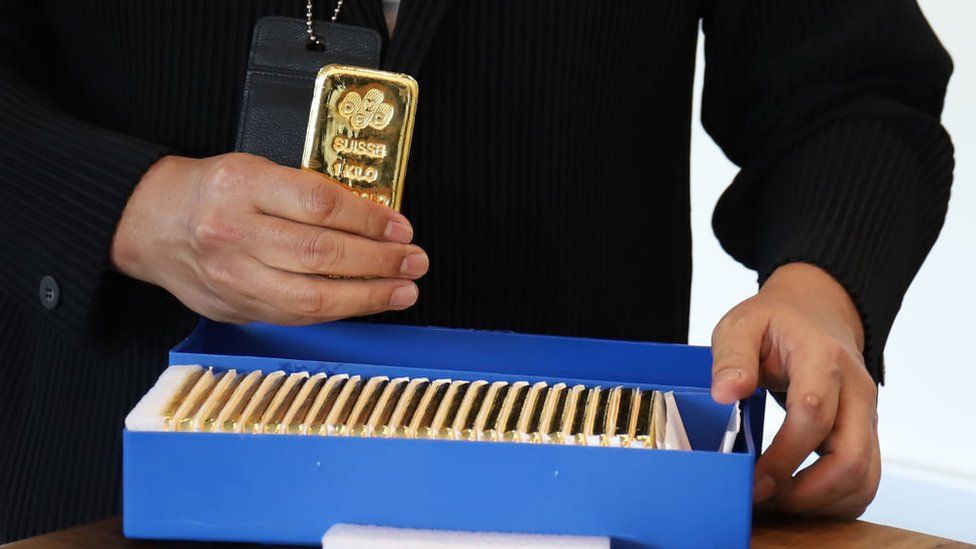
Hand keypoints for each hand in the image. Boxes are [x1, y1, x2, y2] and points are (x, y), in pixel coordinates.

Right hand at [111, 153, 427, 323]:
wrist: (148, 224)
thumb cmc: (210, 190)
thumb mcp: (254, 169)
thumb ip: (306, 191)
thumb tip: (373, 218)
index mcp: (241, 186)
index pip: (319, 205)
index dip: (370, 219)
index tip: (401, 226)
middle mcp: (234, 234)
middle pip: (321, 255)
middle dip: (380, 262)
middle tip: (415, 260)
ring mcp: (233, 278)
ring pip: (312, 298)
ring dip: (369, 297)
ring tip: (404, 290)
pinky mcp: (236, 309)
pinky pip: (297, 317)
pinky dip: (338, 312)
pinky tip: (366, 303)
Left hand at [710, 262, 880, 518]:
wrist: (817, 313)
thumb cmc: (777, 322)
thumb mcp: (742, 325)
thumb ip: (732, 357)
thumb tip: (725, 394)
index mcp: (822, 358)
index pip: (813, 414)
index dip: (784, 455)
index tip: (753, 478)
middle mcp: (855, 390)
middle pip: (849, 457)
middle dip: (806, 491)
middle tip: (763, 499)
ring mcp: (866, 414)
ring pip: (864, 476)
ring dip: (821, 502)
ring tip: (776, 502)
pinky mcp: (865, 433)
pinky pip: (865, 478)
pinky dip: (835, 500)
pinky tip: (798, 499)